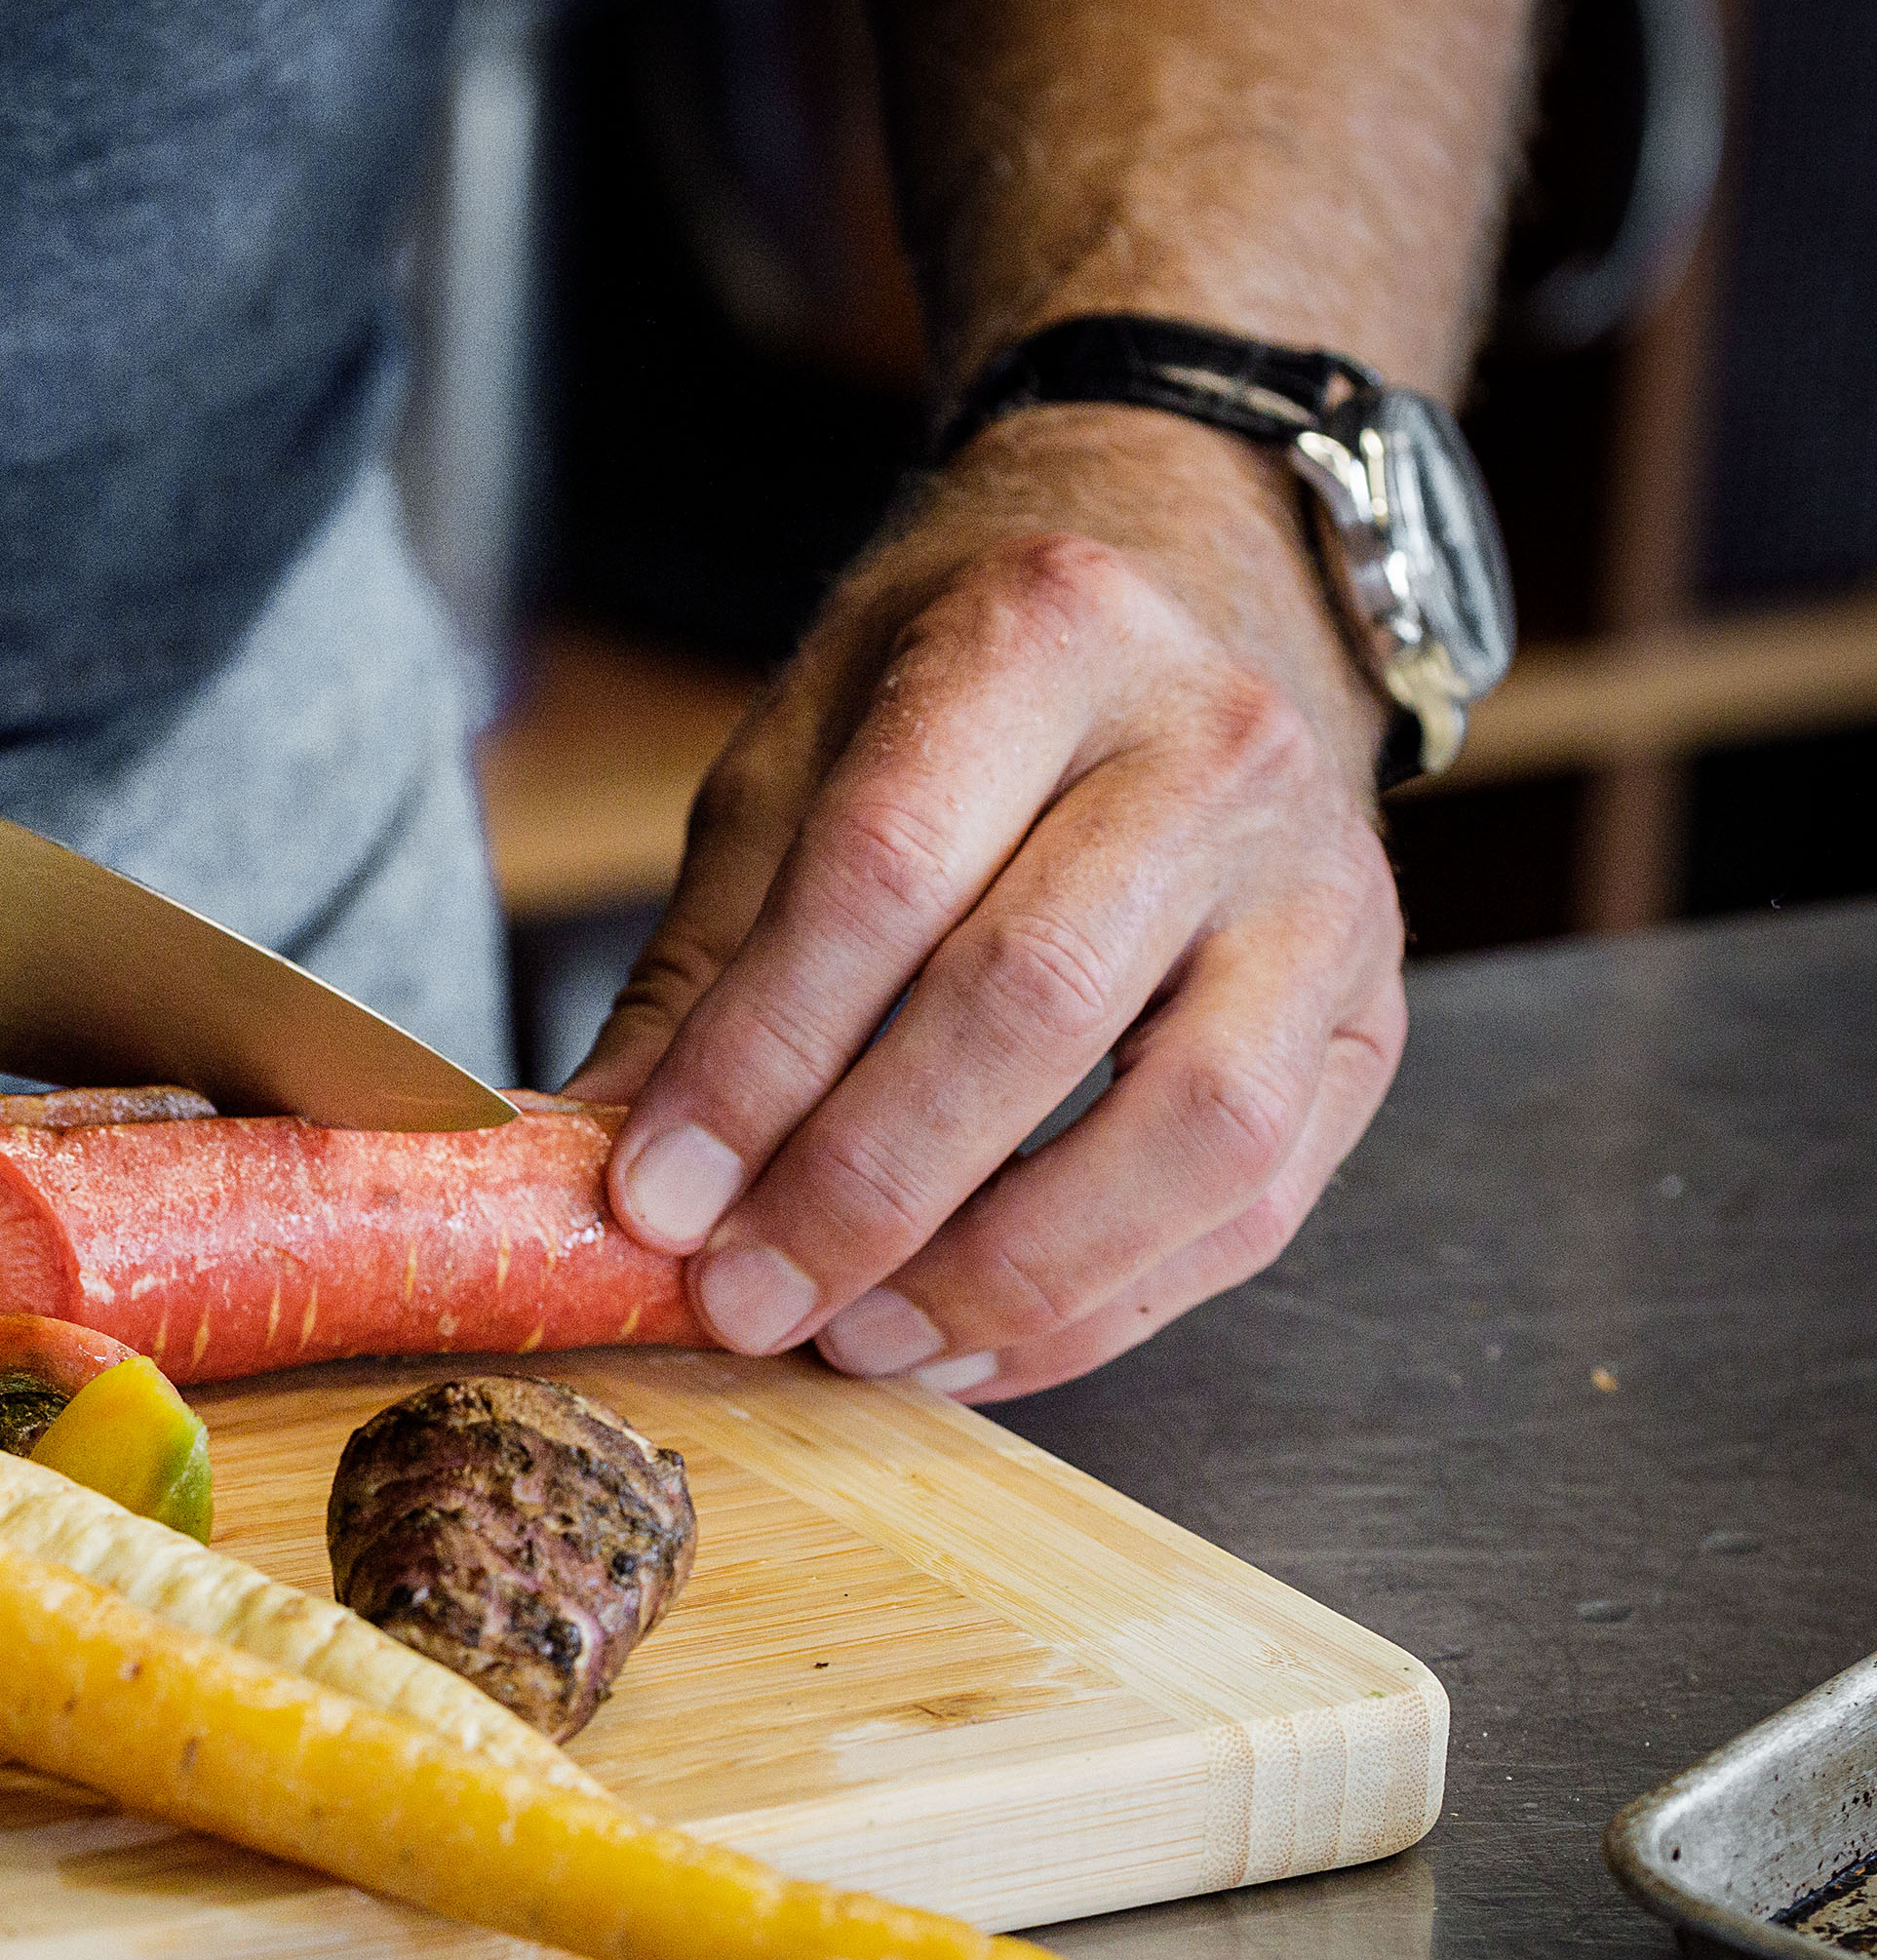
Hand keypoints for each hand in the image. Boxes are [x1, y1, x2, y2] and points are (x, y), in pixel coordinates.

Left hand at [564, 406, 1406, 1402]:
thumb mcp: (797, 769)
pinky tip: (962, 1343)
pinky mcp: (1369, 1016)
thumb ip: (708, 966)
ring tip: (854, 1338)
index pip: (888, 870)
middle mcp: (1216, 746)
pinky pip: (1251, 1202)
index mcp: (1046, 632)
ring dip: (1002, 1269)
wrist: (1183, 615)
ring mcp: (1322, 884)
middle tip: (739, 1294)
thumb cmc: (959, 697)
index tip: (657, 1194)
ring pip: (1190, 1127)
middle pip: (1036, 999)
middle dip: (864, 1185)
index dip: (763, 1055)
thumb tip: (590, 1156)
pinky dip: (1099, 1304)